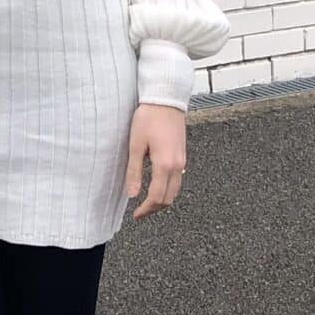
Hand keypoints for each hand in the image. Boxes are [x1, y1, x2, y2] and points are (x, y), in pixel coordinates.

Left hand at [125, 102, 186, 219]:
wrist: (166, 100)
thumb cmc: (148, 118)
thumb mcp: (135, 145)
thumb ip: (134, 171)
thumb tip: (132, 194)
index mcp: (164, 164)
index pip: (157, 197)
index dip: (146, 209)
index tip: (136, 215)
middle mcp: (177, 166)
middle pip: (169, 198)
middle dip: (155, 208)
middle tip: (140, 212)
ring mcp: (182, 161)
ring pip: (175, 190)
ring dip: (162, 200)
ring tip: (146, 201)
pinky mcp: (183, 155)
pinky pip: (177, 180)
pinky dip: (168, 189)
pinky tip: (156, 186)